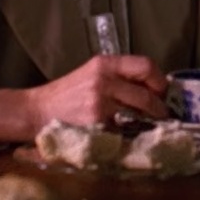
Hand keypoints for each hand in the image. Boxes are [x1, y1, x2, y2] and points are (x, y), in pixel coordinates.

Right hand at [24, 54, 169, 131]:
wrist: (36, 111)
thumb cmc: (66, 95)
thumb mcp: (91, 74)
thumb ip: (118, 77)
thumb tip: (151, 88)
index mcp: (105, 64)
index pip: (145, 66)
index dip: (159, 81)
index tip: (163, 91)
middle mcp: (104, 80)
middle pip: (146, 94)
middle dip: (159, 108)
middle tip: (163, 115)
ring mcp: (100, 103)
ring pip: (137, 114)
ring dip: (147, 122)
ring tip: (150, 126)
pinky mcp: (95, 124)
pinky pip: (122, 129)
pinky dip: (129, 133)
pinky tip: (128, 135)